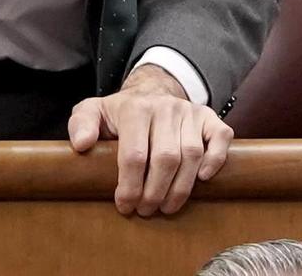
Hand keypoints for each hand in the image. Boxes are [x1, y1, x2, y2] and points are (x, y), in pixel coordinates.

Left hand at [66, 65, 231, 216]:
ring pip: (192, 155)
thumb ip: (81, 124)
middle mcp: (165, 107)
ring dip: (180, 188)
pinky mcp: (208, 117)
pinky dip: (215, 160)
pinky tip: (202, 180)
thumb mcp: (92, 112)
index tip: (124, 206)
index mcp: (135, 108)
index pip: (134, 154)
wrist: (150, 92)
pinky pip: (220, 137)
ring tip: (166, 207)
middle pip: (165, 159)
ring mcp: (189, 112)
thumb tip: (82, 144)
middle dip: (155, 192)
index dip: (130, 186)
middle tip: (145, 210)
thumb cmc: (119, 113)